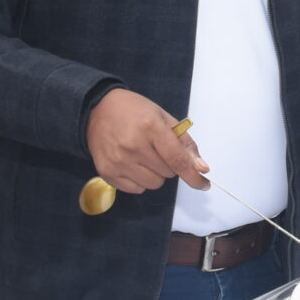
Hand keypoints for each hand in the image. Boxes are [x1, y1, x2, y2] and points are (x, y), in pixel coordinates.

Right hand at [86, 89, 207, 193]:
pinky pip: (136, 189)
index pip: (178, 160)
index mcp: (151, 127)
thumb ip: (184, 143)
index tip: (204, 184)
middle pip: (168, 173)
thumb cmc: (134, 111)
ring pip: (153, 184)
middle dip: (169, 164)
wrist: (96, 109)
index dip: (194, 176)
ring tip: (144, 156)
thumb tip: (201, 168)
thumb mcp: (163, 118)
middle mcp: (133, 146)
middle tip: (157, 149)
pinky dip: (140, 180)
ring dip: (155, 174)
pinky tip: (132, 163)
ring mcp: (118, 161)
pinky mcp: (107, 172)